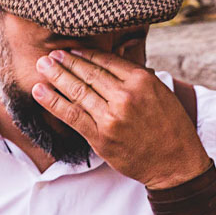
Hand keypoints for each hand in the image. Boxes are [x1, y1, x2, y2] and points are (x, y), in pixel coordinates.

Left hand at [32, 49, 210, 189]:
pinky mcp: (101, 137)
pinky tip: (40, 91)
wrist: (176, 164)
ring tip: (42, 66)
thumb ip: (138, 78)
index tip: (72, 50)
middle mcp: (125, 96)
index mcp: (142, 81)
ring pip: (77, 91)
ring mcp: (111, 117)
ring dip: (55, 76)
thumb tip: (113, 64)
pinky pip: (71, 115)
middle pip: (88, 73)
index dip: (85, 54)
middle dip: (66, 62)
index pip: (106, 61)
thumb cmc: (172, 128)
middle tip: (50, 54)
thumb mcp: (162, 94)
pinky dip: (52, 101)